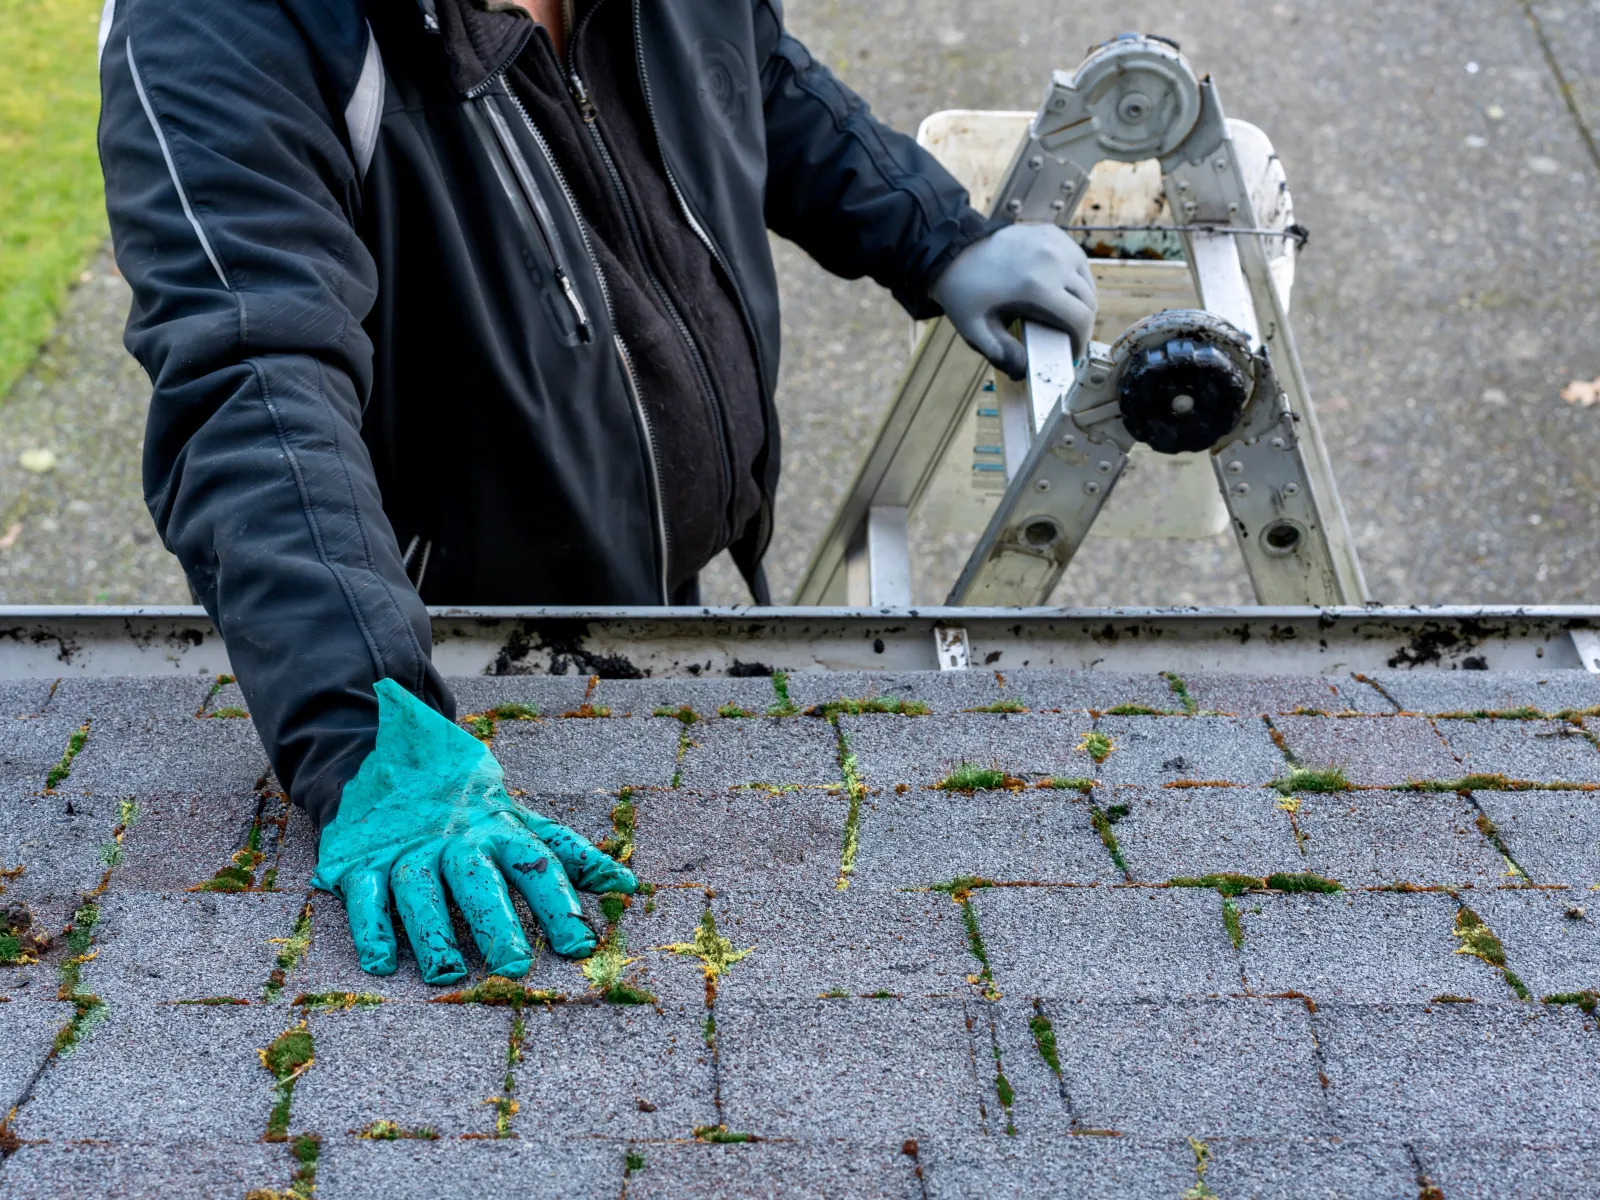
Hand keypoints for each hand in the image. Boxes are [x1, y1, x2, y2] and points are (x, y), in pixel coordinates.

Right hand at [311, 679, 636, 983]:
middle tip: (515, 964)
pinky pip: (365, 895)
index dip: (560, 904)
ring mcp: (408, 851)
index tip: (581, 945)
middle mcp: (455, 841)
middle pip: (478, 881)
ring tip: (449, 974)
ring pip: (420, 890)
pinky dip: (371, 927)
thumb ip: (568, 855)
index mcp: (500, 830)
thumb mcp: (519, 821)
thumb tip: (629, 885)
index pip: (536, 865)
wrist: (387, 757)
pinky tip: (382, 962)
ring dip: (434, 932)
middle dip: (497, 921)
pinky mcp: (361, 862)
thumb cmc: (469, 807)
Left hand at [932, 222, 1097, 379]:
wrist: (953, 250)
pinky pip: (1077, 261)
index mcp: (1037, 285)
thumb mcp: (975, 328)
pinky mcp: (1053, 233)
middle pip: (1088, 300)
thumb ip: (1000, 352)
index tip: (1072, 353)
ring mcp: (1056, 243)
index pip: (1080, 318)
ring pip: (1087, 280)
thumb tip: (1024, 370)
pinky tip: (1060, 290)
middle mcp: (1053, 260)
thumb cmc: (964, 291)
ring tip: (1065, 316)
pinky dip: (1075, 278)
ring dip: (1081, 301)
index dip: (1081, 341)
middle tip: (1068, 338)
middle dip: (1082, 324)